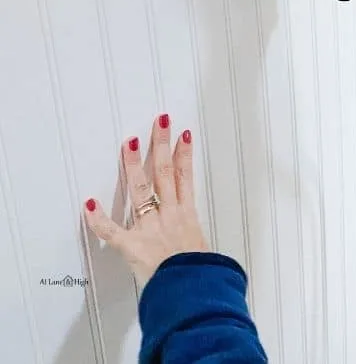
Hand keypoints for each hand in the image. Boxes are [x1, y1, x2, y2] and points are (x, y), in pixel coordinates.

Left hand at [84, 116, 207, 288]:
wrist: (191, 295)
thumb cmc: (199, 281)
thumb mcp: (203, 256)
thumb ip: (196, 246)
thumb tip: (201, 254)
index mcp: (186, 217)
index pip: (185, 177)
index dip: (184, 154)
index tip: (183, 135)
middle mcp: (169, 216)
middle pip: (164, 172)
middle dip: (161, 144)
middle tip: (159, 122)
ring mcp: (150, 228)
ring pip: (141, 189)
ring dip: (134, 164)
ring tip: (130, 142)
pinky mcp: (132, 246)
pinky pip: (112, 231)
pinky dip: (99, 219)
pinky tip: (89, 203)